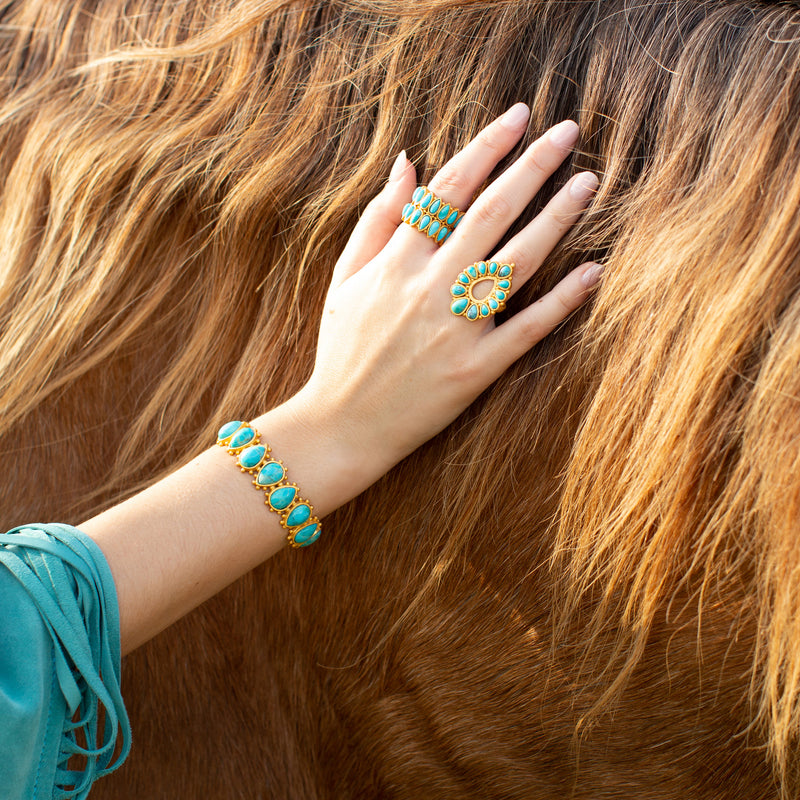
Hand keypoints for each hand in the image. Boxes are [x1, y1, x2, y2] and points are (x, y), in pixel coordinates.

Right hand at [291, 103, 600, 478]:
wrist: (343, 425)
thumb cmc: (342, 349)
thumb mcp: (345, 278)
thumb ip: (376, 219)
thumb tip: (407, 163)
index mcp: (395, 262)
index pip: (448, 189)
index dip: (486, 147)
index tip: (518, 116)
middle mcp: (428, 289)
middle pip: (490, 214)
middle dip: (532, 166)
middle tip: (568, 131)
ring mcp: (456, 331)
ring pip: (515, 263)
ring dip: (556, 218)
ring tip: (589, 182)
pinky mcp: (476, 370)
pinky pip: (527, 329)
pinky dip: (563, 300)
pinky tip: (594, 270)